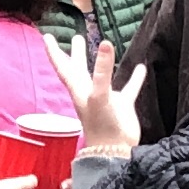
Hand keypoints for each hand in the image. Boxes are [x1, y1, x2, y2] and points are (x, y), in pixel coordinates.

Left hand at [63, 37, 147, 157]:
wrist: (115, 152)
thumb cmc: (102, 126)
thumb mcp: (99, 95)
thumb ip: (102, 71)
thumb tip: (106, 43)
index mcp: (78, 89)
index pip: (63, 66)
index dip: (55, 52)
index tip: (47, 36)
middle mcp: (89, 92)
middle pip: (79, 68)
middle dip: (76, 53)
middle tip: (76, 36)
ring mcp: (106, 99)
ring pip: (102, 76)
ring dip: (102, 62)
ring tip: (105, 44)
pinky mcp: (122, 106)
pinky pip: (129, 88)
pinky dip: (134, 78)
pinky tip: (141, 67)